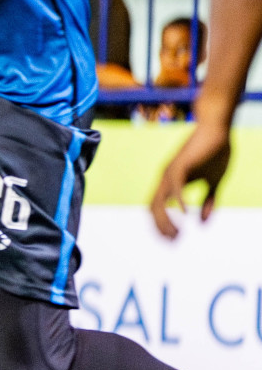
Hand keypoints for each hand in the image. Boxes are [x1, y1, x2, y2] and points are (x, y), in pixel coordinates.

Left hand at [149, 119, 231, 238]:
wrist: (217, 128)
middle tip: (172, 241)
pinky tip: (185, 213)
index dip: (161, 225)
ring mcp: (171, 171)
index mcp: (171, 182)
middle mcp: (166, 178)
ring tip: (177, 233)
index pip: (157, 208)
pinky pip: (175, 186)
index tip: (172, 239)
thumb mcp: (214, 183)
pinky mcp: (180, 165)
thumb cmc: (215, 153)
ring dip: (166, 219)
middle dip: (160, 227)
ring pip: (158, 200)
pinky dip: (177, 201)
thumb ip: (208, 202)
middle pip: (152, 208)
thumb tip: (201, 223)